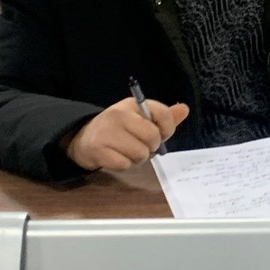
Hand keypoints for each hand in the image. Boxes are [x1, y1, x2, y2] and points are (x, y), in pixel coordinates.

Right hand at [64, 97, 189, 171]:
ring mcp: (107, 132)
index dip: (168, 129)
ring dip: (138, 158)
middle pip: (152, 137)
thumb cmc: (118, 128)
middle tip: (142, 146)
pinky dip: (125, 165)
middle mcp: (119, 115)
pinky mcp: (98, 150)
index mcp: (133, 104)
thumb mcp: (140, 117)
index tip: (161, 134)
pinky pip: (125, 165)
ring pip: (140, 153)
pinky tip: (117, 157)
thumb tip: (185, 109)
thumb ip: (164, 116)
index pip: (163, 113)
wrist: (83, 137)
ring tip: (128, 151)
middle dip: (152, 147)